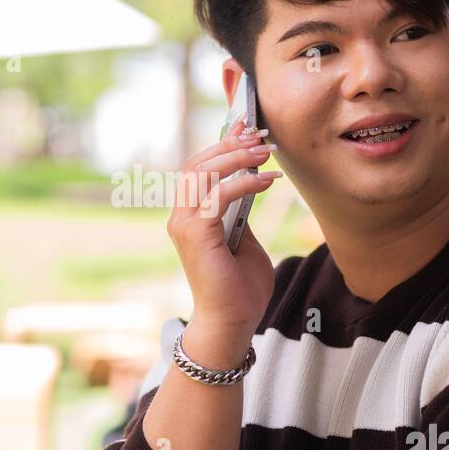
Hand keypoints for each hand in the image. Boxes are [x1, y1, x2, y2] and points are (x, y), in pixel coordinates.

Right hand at [166, 112, 280, 335]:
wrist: (233, 323)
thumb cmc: (239, 287)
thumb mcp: (244, 239)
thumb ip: (241, 212)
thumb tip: (251, 182)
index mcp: (189, 216)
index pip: (199, 168)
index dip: (221, 144)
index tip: (247, 127)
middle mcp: (180, 217)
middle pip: (198, 164)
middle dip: (230, 144)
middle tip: (260, 136)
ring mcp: (183, 225)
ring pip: (204, 174)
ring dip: (236, 158)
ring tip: (266, 152)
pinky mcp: (195, 235)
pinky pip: (218, 196)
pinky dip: (244, 183)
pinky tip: (268, 181)